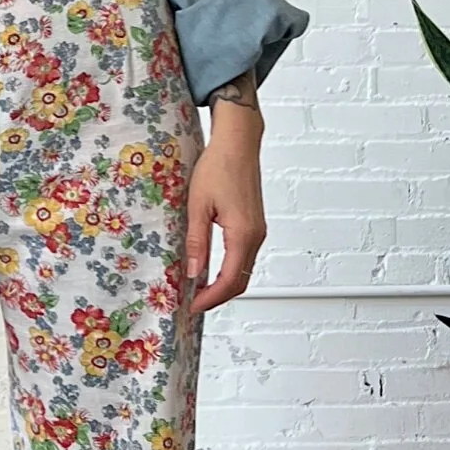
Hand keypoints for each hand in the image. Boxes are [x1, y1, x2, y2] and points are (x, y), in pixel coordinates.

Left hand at [184, 99, 266, 315]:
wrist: (238, 143)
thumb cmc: (217, 167)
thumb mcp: (198, 205)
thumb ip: (197, 241)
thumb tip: (193, 273)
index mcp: (243, 234)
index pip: (230, 280)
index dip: (210, 298)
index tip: (192, 306)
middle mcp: (256, 236)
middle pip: (241, 281)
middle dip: (218, 297)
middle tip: (193, 303)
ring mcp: (258, 231)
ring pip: (244, 270)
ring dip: (224, 285)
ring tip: (198, 290)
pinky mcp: (255, 225)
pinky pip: (244, 257)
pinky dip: (230, 270)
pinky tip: (211, 270)